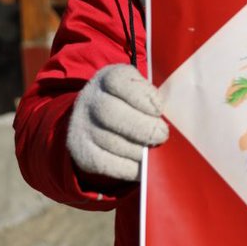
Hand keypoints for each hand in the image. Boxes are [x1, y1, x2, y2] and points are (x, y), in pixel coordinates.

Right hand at [67, 64, 168, 182]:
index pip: (119, 81)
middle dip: (141, 127)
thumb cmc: (132, 103)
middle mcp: (90, 99)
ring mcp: (82, 125)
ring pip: (110, 141)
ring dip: (137, 150)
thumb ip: (152, 99)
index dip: (140, 95)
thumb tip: (165, 121)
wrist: (97, 117)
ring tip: (154, 152)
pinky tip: (142, 167)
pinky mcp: (81, 150)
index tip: (158, 109)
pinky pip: (105, 163)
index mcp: (109, 77)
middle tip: (162, 135)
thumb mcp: (141, 90)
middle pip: (111, 112)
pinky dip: (128, 168)